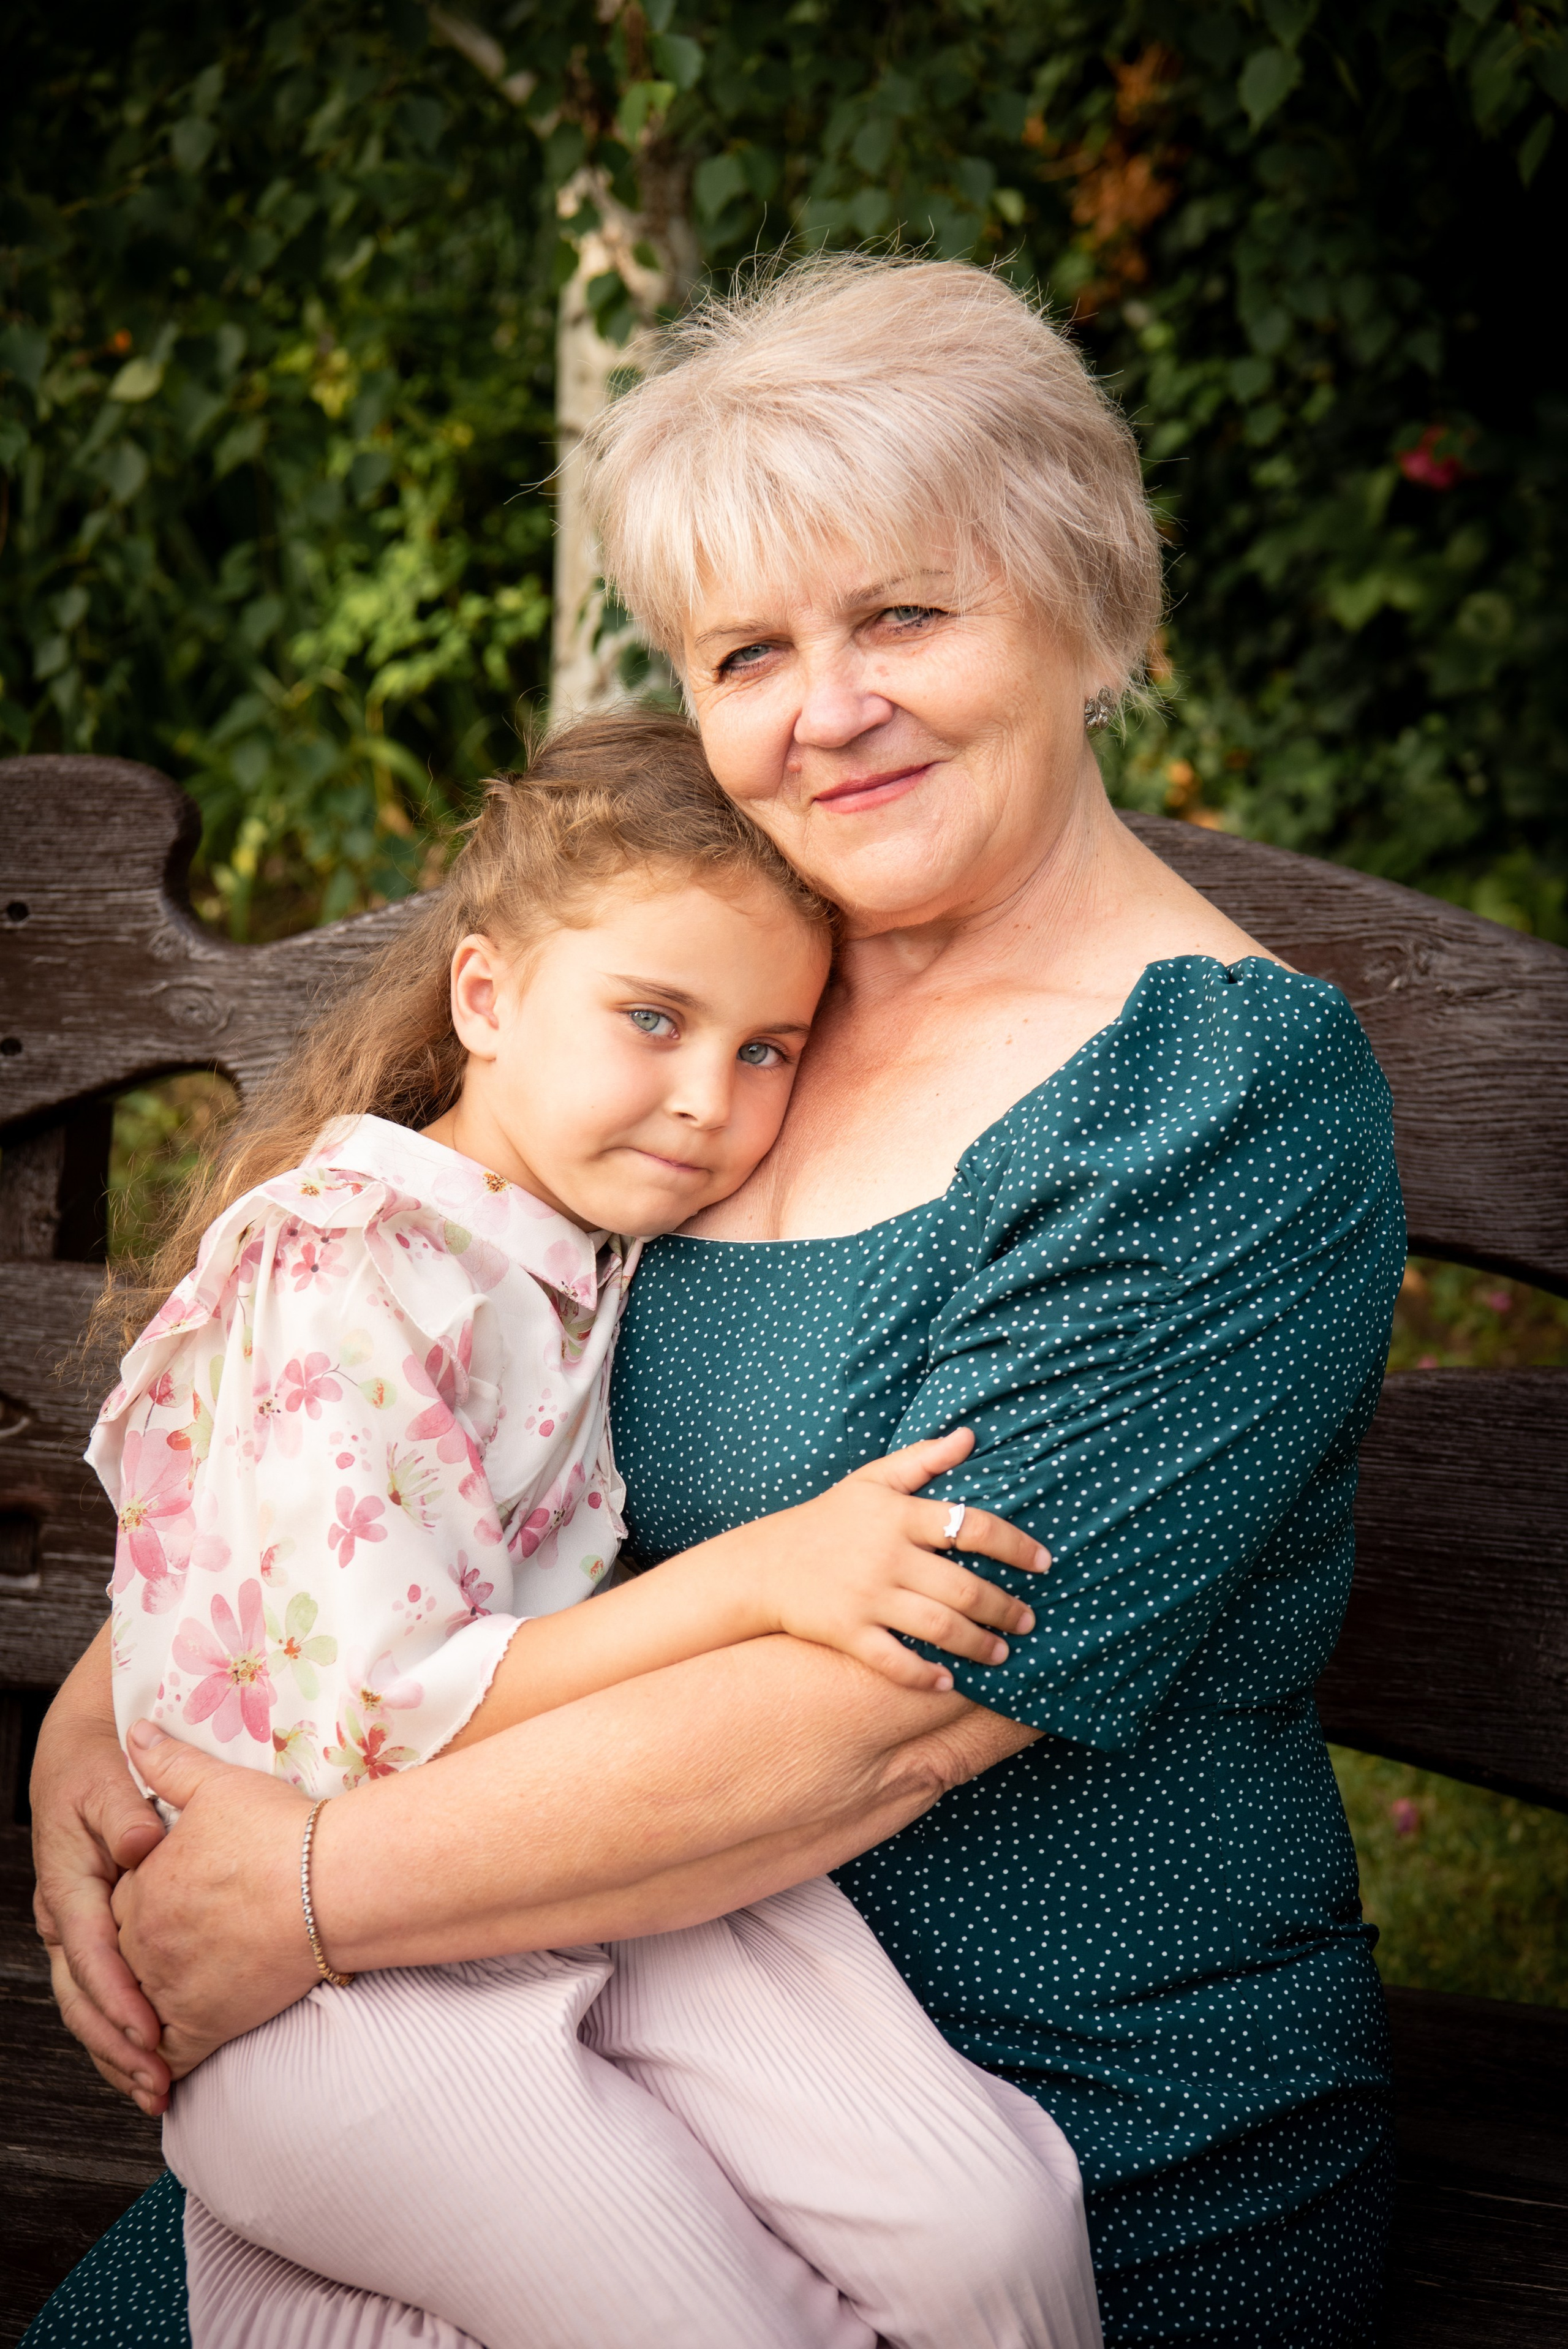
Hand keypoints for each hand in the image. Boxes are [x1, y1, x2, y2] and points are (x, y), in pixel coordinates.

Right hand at [30, 1626, 172, 2114]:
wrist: (75, 1760)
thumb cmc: (96, 1768)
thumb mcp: (109, 1780)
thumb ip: (126, 1811)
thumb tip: (141, 1842)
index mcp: (69, 1881)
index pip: (93, 1951)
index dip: (120, 1995)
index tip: (151, 2030)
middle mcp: (64, 1914)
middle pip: (83, 1994)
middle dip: (116, 2044)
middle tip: (156, 2081)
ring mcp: (73, 1929)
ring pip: (86, 2002)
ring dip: (116, 2049)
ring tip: (154, 2088)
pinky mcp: (89, 1934)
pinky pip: (98, 1990)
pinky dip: (118, 2028)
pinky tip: (145, 2060)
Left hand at [110, 1720, 317, 2079]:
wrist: (329, 1884)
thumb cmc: (279, 1833)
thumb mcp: (218, 1784)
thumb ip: (169, 1762)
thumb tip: (135, 1733)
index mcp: (140, 1888)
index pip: (111, 1908)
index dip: (129, 1911)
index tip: (154, 1912)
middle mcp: (144, 1942)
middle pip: (119, 1964)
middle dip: (129, 1969)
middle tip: (154, 1970)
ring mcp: (170, 1988)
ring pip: (134, 2017)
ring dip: (138, 2022)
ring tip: (153, 2024)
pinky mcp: (205, 2025)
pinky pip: (168, 2058)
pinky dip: (162, 2066)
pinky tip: (170, 2068)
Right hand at [719, 1427, 1049, 1691]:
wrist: (765, 1563)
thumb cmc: (828, 1519)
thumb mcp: (872, 1481)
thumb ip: (922, 1459)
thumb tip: (969, 1435)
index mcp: (899, 1516)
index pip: (971, 1526)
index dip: (1014, 1546)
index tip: (1044, 1563)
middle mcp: (887, 1557)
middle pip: (964, 1588)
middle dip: (1005, 1608)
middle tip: (1028, 1620)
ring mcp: (867, 1597)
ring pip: (940, 1629)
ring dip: (979, 1645)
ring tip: (1003, 1653)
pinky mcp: (848, 1632)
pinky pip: (895, 1661)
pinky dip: (925, 1676)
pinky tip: (950, 1682)